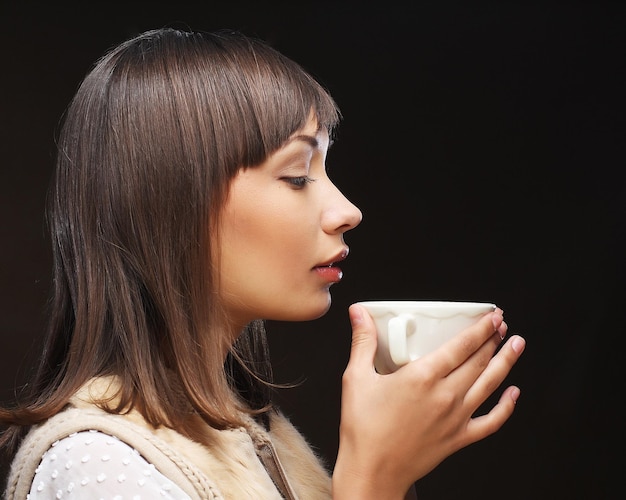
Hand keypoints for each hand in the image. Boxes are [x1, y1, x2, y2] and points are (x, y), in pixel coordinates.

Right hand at [332, 304, 524, 499]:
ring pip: (490, 385)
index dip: (481, 328)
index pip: (462, 345)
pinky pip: (491, 422)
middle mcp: (445, 395)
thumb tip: (359, 314)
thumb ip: (363, 342)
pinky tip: (513, 394)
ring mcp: (456, 418)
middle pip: (479, 361)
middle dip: (494, 339)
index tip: (492, 316)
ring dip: (506, 362)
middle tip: (501, 326)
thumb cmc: (363, 428)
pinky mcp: (458, 438)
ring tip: (516, 346)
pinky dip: (506, 407)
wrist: (372, 471)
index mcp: (422, 377)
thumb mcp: (357, 378)